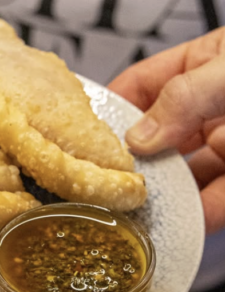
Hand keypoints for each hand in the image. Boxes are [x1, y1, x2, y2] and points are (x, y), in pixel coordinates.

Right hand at [110, 28, 224, 233]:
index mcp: (203, 66)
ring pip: (184, 175)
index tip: (81, 136)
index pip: (141, 85)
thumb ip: (186, 98)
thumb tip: (139, 136)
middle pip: (157, 137)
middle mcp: (211, 108)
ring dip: (163, 193)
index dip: (110, 108)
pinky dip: (198, 216)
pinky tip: (178, 225)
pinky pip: (216, 201)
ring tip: (135, 211)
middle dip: (132, 160)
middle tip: (102, 184)